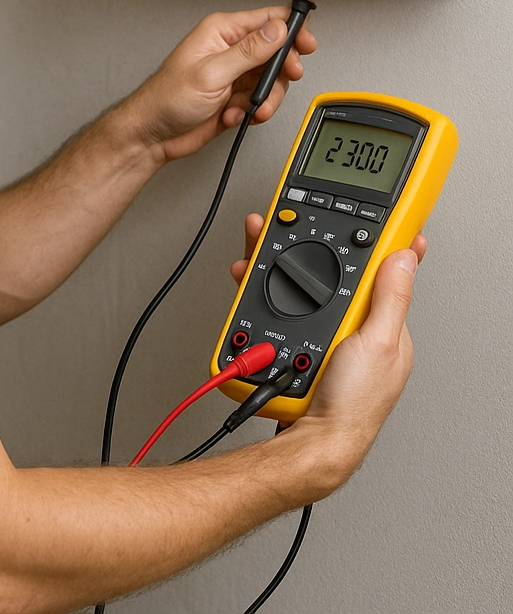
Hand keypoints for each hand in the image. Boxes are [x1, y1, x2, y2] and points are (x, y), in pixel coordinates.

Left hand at [123, 8, 315, 163]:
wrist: (153, 135)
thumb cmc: (166, 99)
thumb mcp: (212, 72)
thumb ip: (249, 51)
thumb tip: (278, 30)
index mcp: (221, 32)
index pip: (268, 19)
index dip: (292, 30)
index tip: (306, 44)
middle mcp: (229, 49)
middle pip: (277, 51)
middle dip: (281, 71)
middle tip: (281, 81)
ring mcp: (233, 74)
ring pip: (271, 80)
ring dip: (265, 97)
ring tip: (249, 107)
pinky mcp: (234, 96)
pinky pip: (260, 100)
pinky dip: (252, 110)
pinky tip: (234, 114)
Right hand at [230, 213, 425, 491]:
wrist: (312, 442)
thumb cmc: (351, 406)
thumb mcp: (380, 345)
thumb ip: (390, 299)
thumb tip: (404, 256)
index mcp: (384, 325)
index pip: (380, 270)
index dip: (371, 240)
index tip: (369, 211)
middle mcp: (354, 327)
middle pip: (327, 271)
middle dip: (301, 247)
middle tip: (281, 227)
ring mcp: (322, 335)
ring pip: (296, 286)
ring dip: (270, 267)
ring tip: (255, 253)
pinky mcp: (294, 342)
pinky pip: (276, 309)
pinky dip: (259, 295)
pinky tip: (250, 286)